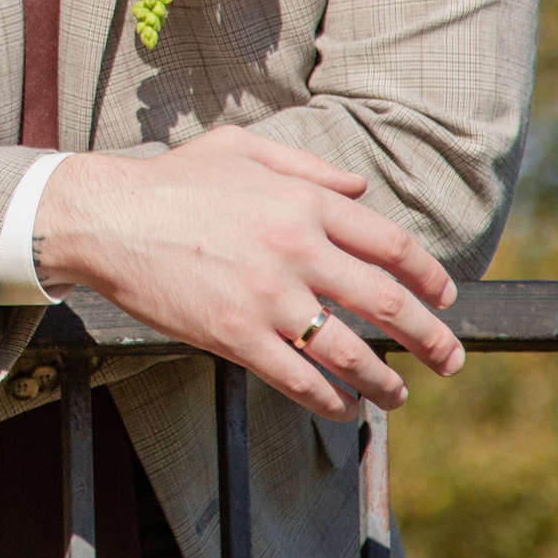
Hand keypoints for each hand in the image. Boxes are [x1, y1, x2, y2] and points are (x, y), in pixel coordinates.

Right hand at [34, 127, 463, 421]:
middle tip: (450, 359)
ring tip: (400, 395)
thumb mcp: (242, 149)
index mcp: (304, 203)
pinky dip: (331, 400)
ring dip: (387, 381)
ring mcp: (268, 296)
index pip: (390, 245)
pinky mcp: (236, 335)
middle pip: (387, 302)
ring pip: (351, 351)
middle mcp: (297, 249)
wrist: (108, 217)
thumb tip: (358, 189)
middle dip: (430, 337)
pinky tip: (345, 408)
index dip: (428, 277)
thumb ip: (307, 168)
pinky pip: (300, 379)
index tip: (445, 298)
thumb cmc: (171, 180)